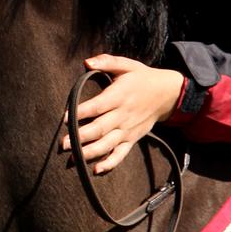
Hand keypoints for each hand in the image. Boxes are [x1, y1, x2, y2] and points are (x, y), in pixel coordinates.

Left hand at [62, 54, 183, 174]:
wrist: (167, 94)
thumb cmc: (141, 78)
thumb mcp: (127, 65)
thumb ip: (106, 61)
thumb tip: (86, 62)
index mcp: (119, 95)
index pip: (98, 106)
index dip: (81, 112)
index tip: (65, 118)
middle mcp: (123, 115)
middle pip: (100, 128)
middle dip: (80, 137)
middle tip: (62, 143)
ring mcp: (128, 129)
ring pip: (107, 144)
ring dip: (89, 153)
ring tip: (72, 158)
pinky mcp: (132, 139)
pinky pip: (121, 154)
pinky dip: (110, 163)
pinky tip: (96, 170)